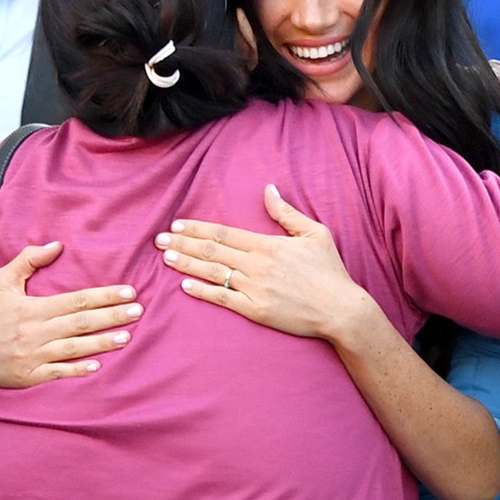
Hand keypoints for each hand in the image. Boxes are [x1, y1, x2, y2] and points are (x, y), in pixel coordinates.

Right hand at [0, 241, 143, 388]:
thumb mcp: (3, 282)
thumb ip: (29, 260)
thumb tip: (56, 245)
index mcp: (33, 308)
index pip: (76, 299)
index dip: (104, 295)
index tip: (128, 291)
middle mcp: (35, 332)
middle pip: (80, 323)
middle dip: (111, 317)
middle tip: (138, 311)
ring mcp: (34, 355)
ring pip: (74, 348)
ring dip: (102, 343)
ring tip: (127, 336)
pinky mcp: (31, 376)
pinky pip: (59, 372)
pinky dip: (78, 369)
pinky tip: (99, 366)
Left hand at [154, 184, 370, 342]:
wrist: (340, 309)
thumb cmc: (330, 271)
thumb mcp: (315, 233)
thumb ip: (287, 213)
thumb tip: (268, 190)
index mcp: (268, 244)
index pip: (224, 232)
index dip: (198, 228)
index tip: (178, 224)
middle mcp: (256, 265)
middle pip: (212, 250)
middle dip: (183, 243)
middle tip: (159, 239)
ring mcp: (254, 289)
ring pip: (212, 272)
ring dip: (187, 263)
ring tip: (166, 257)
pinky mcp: (255, 310)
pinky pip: (223, 299)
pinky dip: (202, 291)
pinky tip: (185, 284)